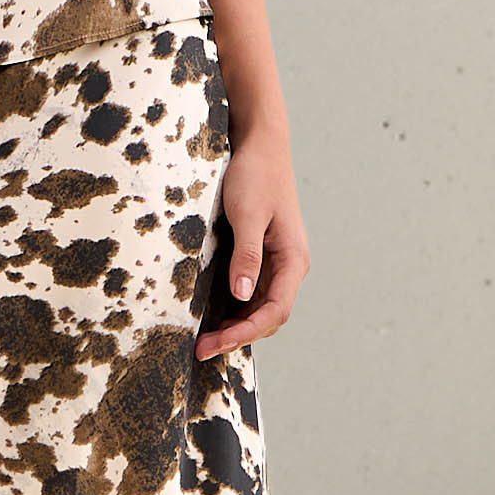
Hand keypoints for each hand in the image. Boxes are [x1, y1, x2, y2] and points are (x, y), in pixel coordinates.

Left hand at [196, 130, 307, 357]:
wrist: (260, 145)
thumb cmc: (255, 175)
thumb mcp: (248, 215)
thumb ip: (246, 255)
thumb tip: (242, 296)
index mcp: (293, 260)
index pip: (273, 312)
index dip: (244, 333)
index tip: (213, 344)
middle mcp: (289, 267)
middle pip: (268, 317)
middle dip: (237, 336)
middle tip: (201, 349)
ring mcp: (276, 263)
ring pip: (259, 308)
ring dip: (235, 327)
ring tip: (205, 340)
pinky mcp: (261, 256)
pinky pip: (251, 293)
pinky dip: (234, 310)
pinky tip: (213, 317)